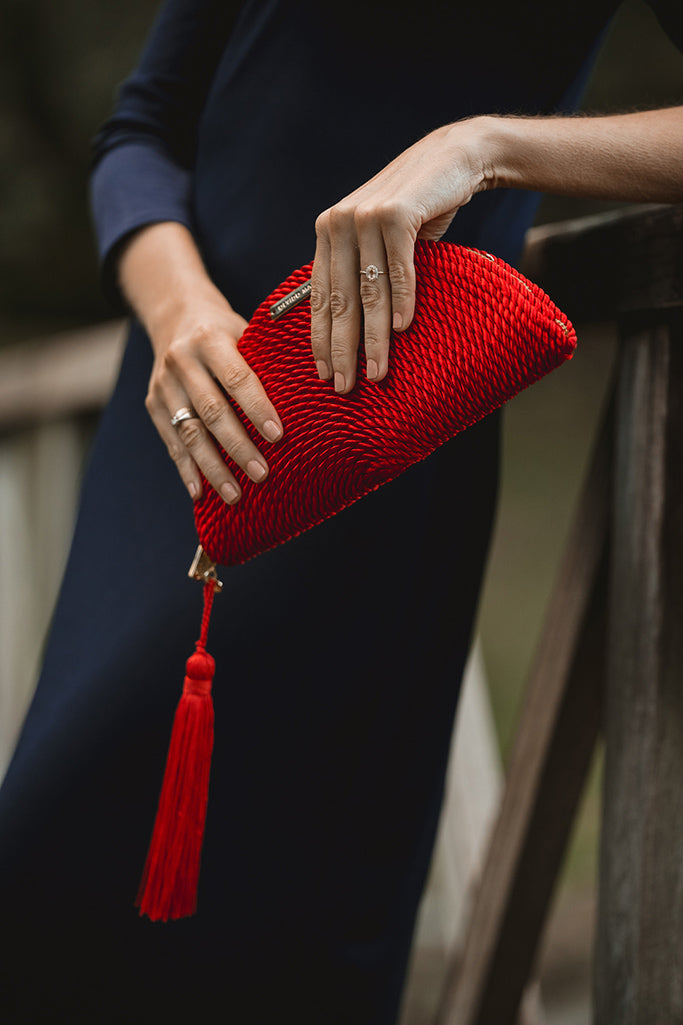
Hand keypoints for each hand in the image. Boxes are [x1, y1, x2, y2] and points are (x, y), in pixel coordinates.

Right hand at [118, 222, 282, 503]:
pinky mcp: (152, 404)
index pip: (236, 377)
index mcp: (209, 338)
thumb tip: (314, 396)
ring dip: (212, 467)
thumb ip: (266, 360)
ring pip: (188, 432)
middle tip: (262, 474)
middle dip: (238, 446)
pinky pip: (171, 441)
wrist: (173, 314)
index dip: (257, 407)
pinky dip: (186, 469)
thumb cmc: (225, 329)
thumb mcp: (245, 330)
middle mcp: (181, 361)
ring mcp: (163, 384)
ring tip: (235, 495)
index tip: (278, 436)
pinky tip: (200, 492)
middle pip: (211, 410)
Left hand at [310, 119, 490, 392]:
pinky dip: (401, 302)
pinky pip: (399, 270)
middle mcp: (338, 223)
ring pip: (368, 291)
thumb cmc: (416, 209)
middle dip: (342, 349)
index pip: (319, 296)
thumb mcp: (378, 239)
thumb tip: (351, 327)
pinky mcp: (396, 213)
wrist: (451, 159)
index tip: (323, 374)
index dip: (321, 338)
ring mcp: (365, 216)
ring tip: (377, 373)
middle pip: (339, 300)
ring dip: (372, 338)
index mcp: (328, 232)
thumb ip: (361, 271)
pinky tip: (400, 331)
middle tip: (344, 386)